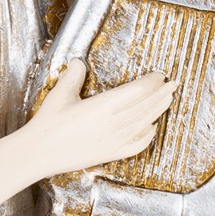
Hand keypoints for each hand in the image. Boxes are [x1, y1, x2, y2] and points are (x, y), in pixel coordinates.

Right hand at [26, 59, 177, 178]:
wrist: (39, 152)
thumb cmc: (48, 123)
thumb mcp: (60, 93)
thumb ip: (73, 75)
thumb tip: (79, 62)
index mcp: (104, 105)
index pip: (138, 90)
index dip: (152, 82)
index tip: (159, 75)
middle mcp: (114, 123)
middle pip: (146, 105)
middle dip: (162, 94)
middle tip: (174, 84)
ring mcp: (114, 140)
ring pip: (145, 123)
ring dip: (159, 110)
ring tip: (169, 100)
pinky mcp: (110, 153)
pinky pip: (137, 144)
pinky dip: (148, 135)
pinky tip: (152, 128)